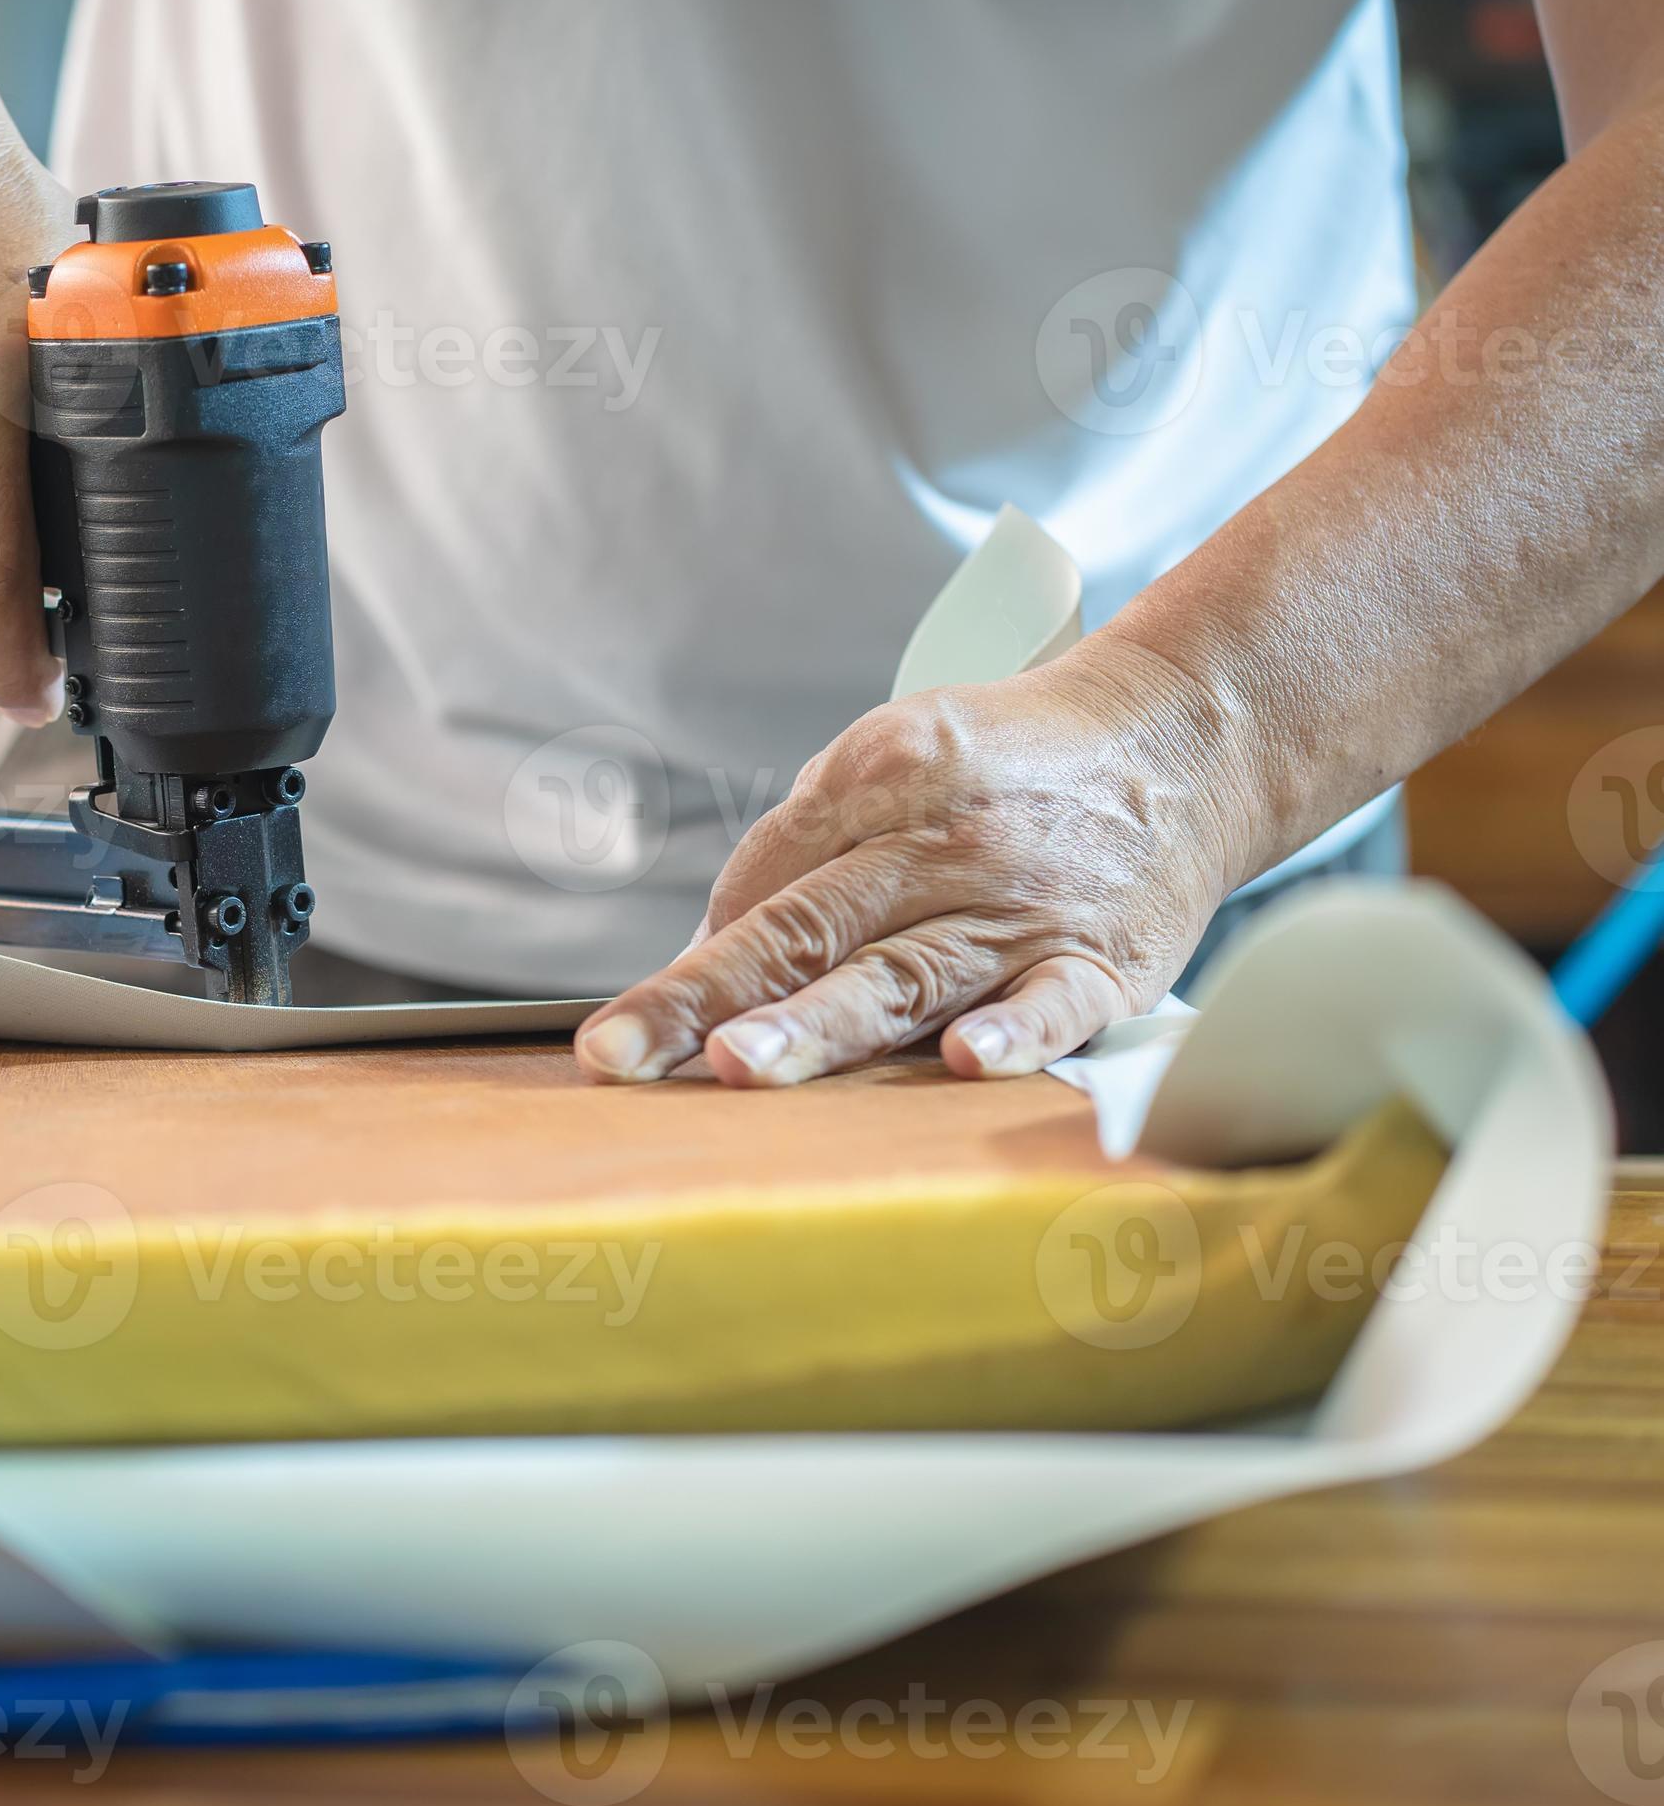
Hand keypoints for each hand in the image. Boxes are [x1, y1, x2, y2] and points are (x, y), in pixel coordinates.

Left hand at [574, 647, 1254, 1087]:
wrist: (1183, 739)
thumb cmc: (1007, 769)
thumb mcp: (894, 759)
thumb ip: (804, 850)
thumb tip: (707, 957)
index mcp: (880, 778)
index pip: (765, 878)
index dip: (696, 958)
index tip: (622, 1031)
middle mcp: (946, 841)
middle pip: (806, 929)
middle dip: (706, 997)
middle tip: (624, 1053)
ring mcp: (1023, 907)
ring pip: (905, 976)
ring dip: (820, 1026)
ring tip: (740, 1066)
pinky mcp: (1104, 960)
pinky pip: (1056, 1002)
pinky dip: (1018, 1033)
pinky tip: (967, 1062)